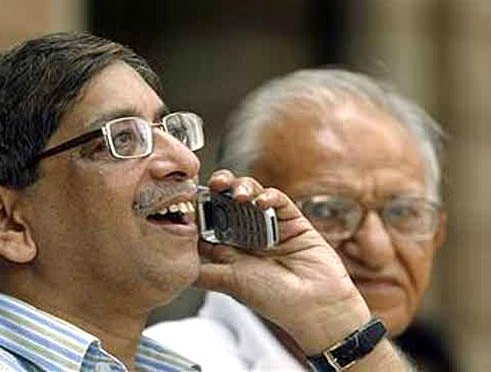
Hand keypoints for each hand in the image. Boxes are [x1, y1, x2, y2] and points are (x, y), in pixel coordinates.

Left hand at [195, 170, 371, 353]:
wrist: (314, 306)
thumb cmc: (273, 299)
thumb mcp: (229, 283)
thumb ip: (203, 273)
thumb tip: (176, 267)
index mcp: (232, 249)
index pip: (211, 220)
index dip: (201, 206)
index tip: (192, 197)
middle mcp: (249, 235)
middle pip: (229, 201)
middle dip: (220, 188)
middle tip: (215, 184)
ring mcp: (270, 226)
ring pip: (252, 195)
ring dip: (243, 188)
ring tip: (239, 193)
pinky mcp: (293, 221)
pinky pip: (279, 200)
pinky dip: (269, 196)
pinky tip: (263, 202)